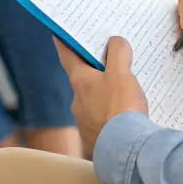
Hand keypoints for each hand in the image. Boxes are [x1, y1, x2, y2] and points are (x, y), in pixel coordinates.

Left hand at [55, 36, 147, 155]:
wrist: (125, 150)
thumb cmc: (120, 108)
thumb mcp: (122, 73)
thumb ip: (118, 53)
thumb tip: (116, 42)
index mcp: (80, 81)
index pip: (68, 56)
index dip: (64, 43)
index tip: (57, 34)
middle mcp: (77, 101)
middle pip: (82, 80)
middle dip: (93, 72)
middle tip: (108, 64)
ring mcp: (84, 122)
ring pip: (92, 102)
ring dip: (103, 97)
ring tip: (122, 95)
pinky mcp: (95, 138)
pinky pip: (101, 122)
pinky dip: (110, 117)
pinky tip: (124, 118)